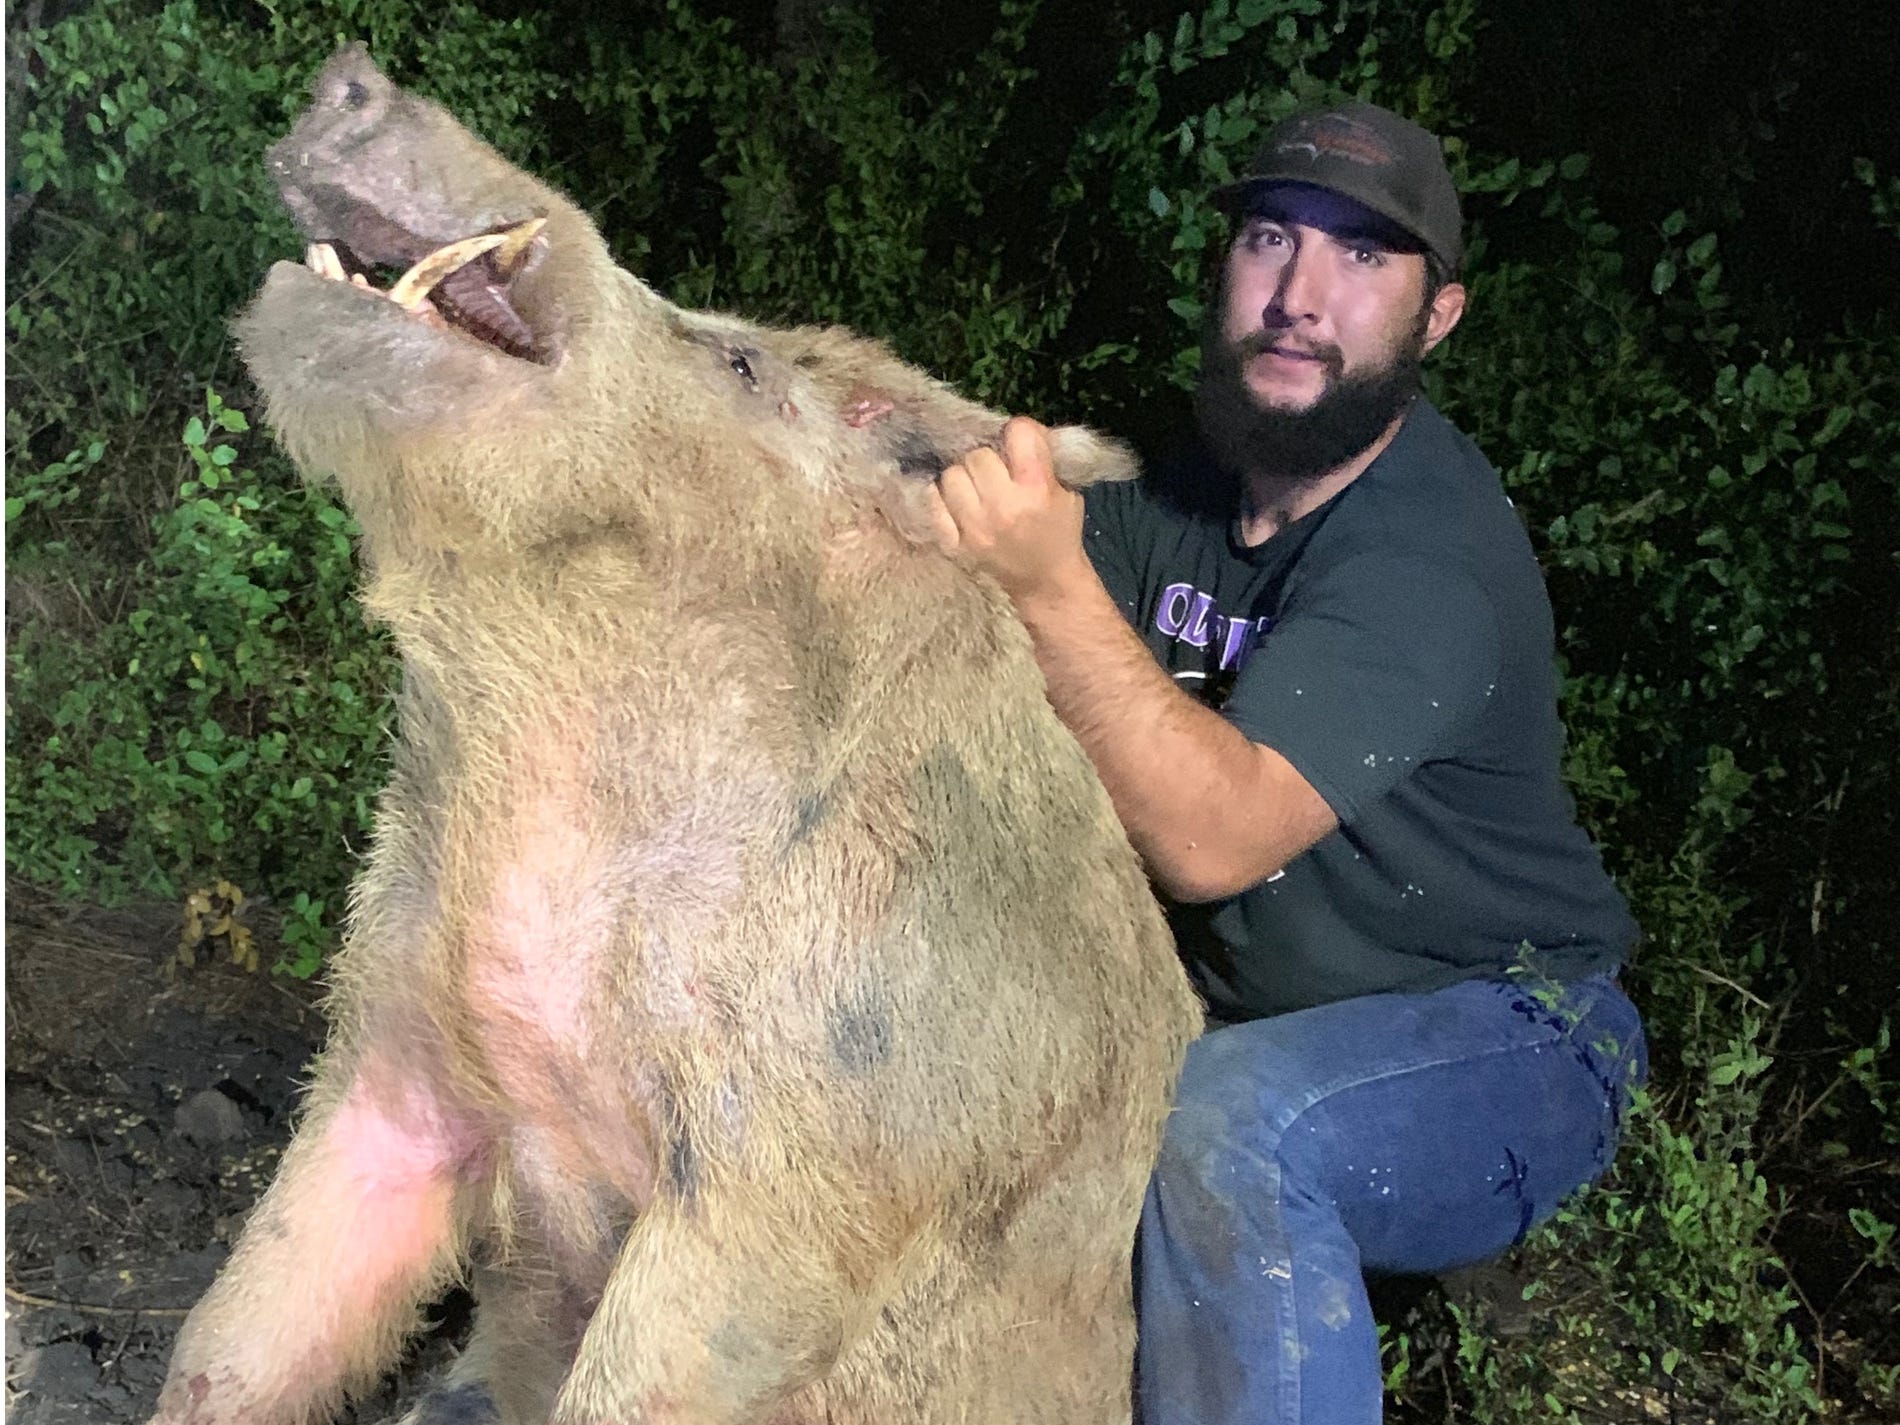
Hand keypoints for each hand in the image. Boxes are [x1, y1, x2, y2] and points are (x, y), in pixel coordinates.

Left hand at [929, 417, 1089, 605]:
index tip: (1022, 446)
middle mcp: (1003, 505)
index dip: (1020, 434)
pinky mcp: (955, 544)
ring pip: (951, 475)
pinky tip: (958, 504)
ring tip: (978, 491)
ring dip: (964, 479)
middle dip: (989, 460)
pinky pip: (934, 502)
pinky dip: (943, 499)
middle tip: (998, 475)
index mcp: (1037, 488)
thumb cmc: (1059, 533)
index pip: (1017, 431)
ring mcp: (975, 527)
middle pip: (977, 454)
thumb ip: (1044, 458)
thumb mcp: (1067, 492)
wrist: (1044, 582)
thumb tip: (1014, 430)